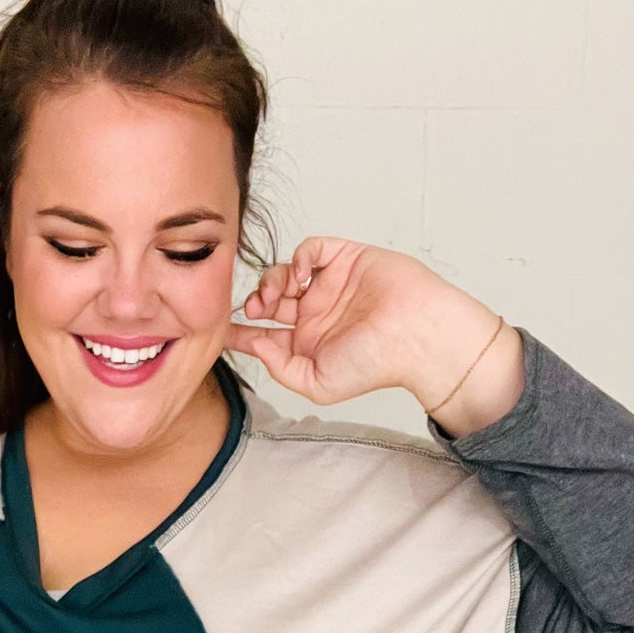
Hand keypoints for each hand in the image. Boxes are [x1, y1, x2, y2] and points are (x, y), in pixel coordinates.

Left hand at [226, 237, 522, 431]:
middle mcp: (315, 314)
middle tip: (253, 309)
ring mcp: (328, 284)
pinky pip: (309, 249)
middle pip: (269, 301)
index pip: (264, 334)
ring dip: (271, 281)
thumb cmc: (375, 363)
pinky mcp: (343, 258)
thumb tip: (255, 345)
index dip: (241, 330)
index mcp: (308, 344)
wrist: (414, 335)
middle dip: (253, 303)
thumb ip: (281, 368)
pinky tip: (299, 276)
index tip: (219, 330)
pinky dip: (298, 258)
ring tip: (275, 296)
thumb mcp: (317, 382)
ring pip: (283, 274)